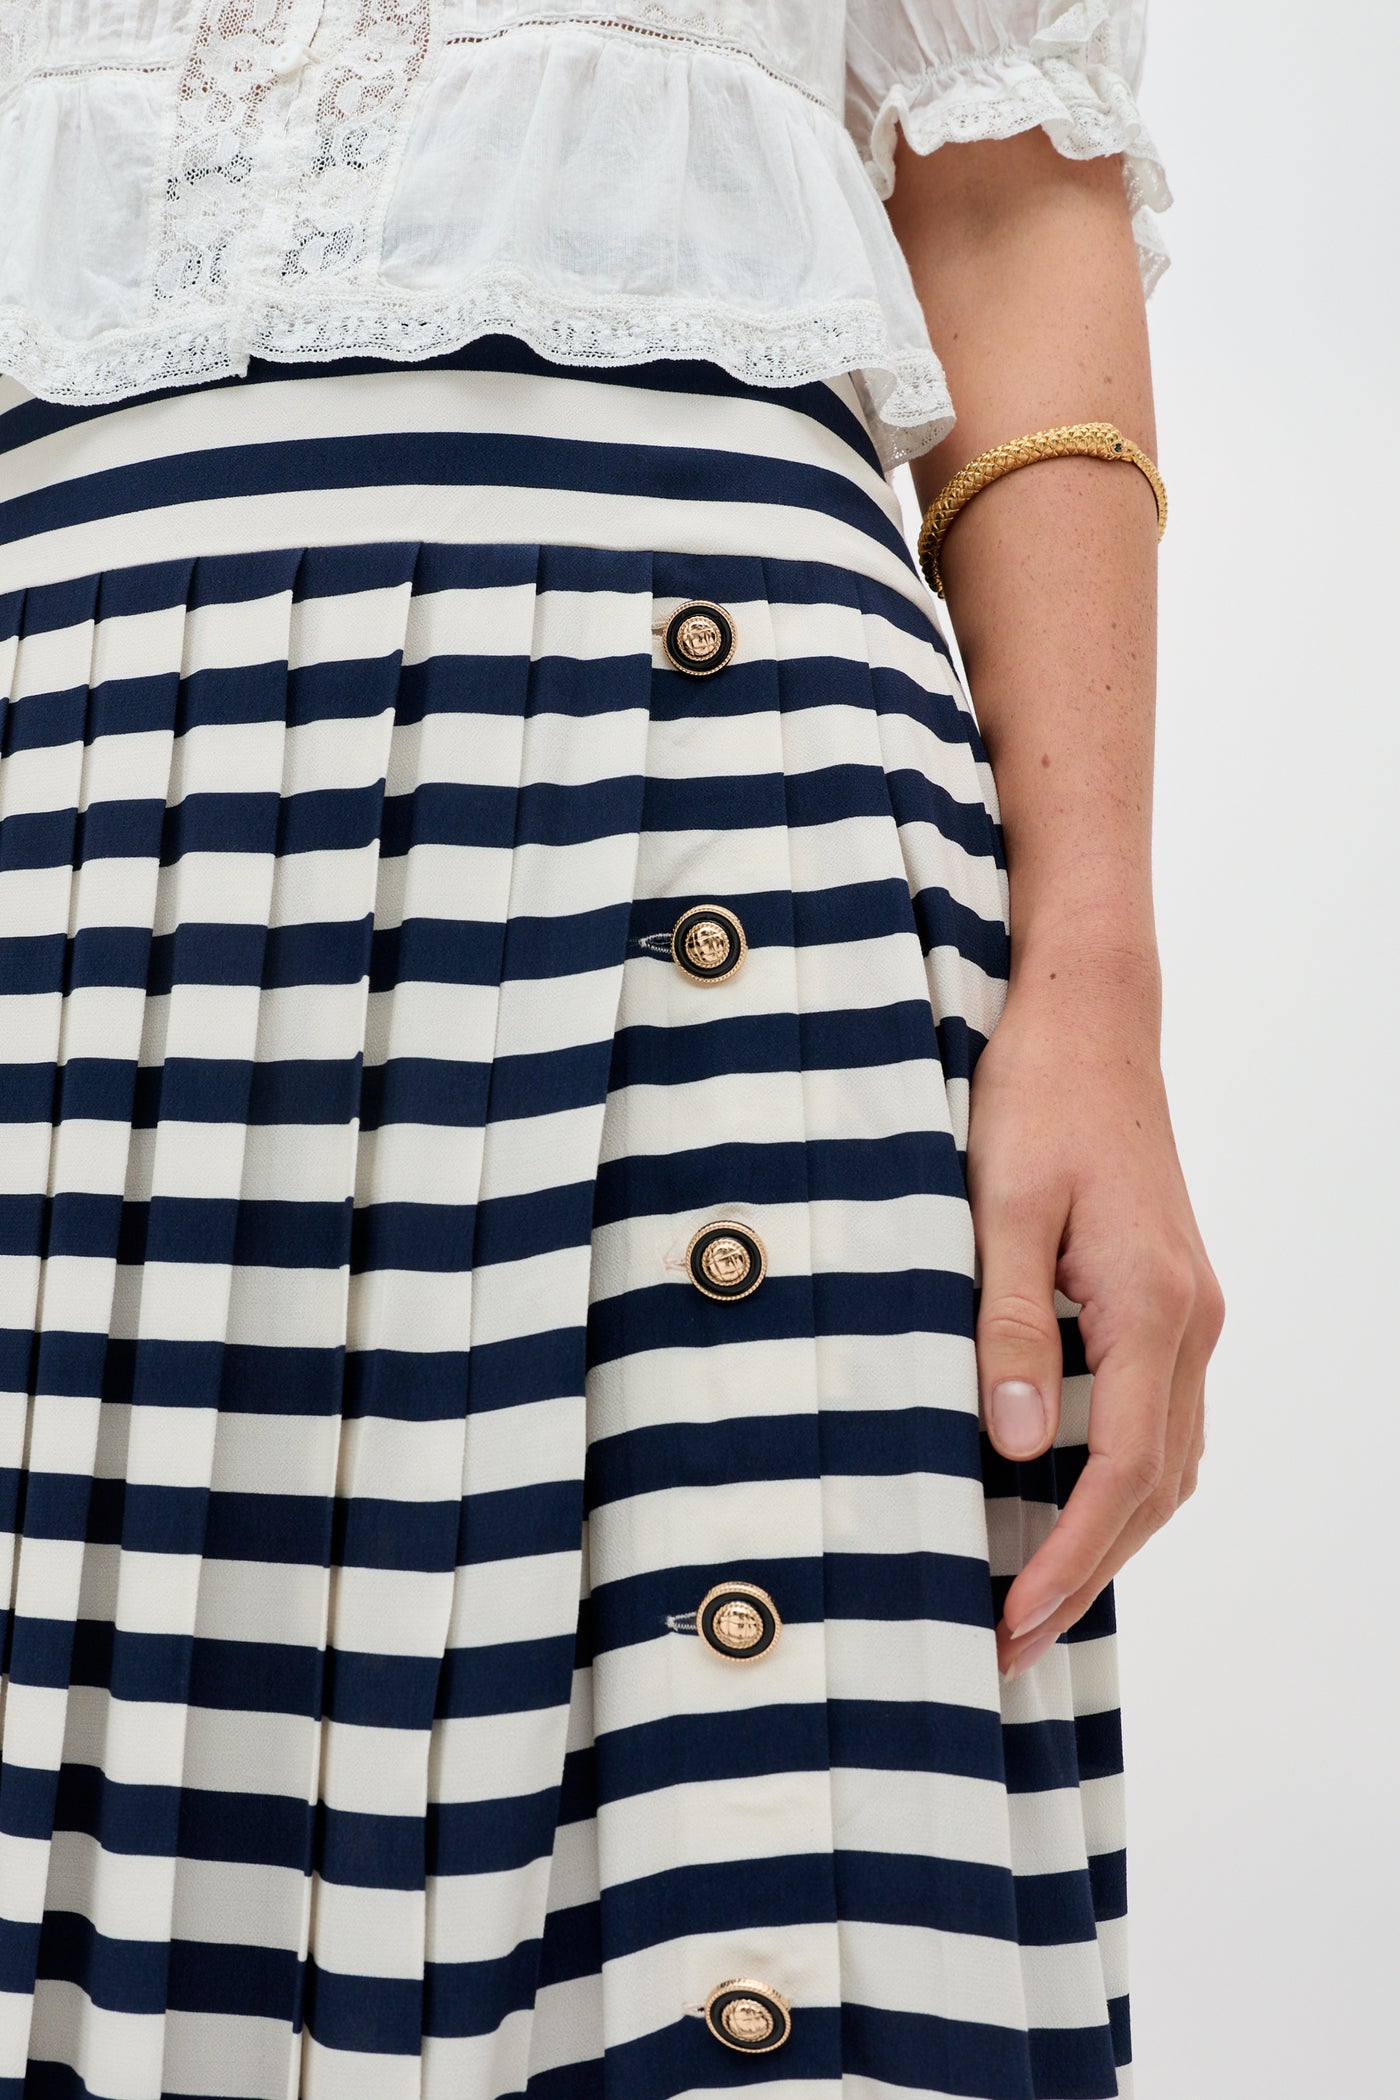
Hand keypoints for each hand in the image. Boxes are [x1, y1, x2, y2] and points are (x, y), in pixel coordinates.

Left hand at [964, 959, 1224, 1679]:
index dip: (1068, 1558)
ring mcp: (1188, 1310)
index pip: (1120, 1473)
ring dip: (1109, 1535)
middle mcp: (1190, 1320)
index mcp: (1152, 1306)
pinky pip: (1160, 1418)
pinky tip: (1066, 1500)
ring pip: (1168, 1461)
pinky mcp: (1168, 1297)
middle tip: (1012, 1642)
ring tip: (1034, 1596)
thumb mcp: (999, 1209)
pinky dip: (1122, 1480)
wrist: (1089, 1023)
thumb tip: (1013, 1446)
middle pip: (1155, 1487)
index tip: (1013, 1620)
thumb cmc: (1035, 1102)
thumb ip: (1009, 1327)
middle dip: (1086, 1571)